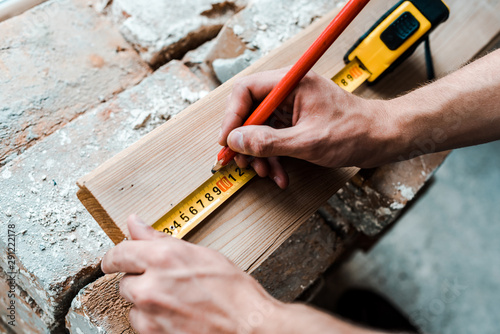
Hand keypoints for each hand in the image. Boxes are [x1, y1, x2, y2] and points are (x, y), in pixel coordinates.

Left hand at [101, 215, 282, 333]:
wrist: (247, 326)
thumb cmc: (233, 291)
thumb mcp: (200, 253)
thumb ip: (160, 238)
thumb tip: (135, 223)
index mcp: (163, 257)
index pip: (120, 253)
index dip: (114, 257)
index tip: (113, 260)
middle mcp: (151, 285)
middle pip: (125, 281)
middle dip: (140, 280)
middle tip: (165, 280)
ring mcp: (151, 313)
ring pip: (133, 304)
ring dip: (145, 301)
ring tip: (175, 299)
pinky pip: (141, 323)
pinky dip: (152, 319)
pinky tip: (175, 313)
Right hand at [219, 68, 396, 187]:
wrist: (380, 139)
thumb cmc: (354, 132)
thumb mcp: (307, 141)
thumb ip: (268, 142)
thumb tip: (236, 141)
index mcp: (291, 83)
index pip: (246, 90)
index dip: (232, 117)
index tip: (227, 142)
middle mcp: (288, 91)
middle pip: (250, 111)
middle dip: (245, 141)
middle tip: (242, 163)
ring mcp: (292, 107)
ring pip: (260, 129)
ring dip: (259, 154)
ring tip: (265, 173)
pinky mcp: (296, 122)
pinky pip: (274, 138)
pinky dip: (274, 157)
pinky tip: (279, 174)